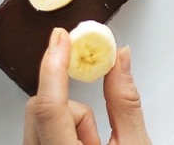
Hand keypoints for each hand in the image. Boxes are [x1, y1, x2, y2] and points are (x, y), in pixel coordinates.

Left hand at [24, 27, 151, 144]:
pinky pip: (40, 126)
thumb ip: (124, 102)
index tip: (61, 38)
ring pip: (39, 116)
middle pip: (41, 107)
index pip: (49, 107)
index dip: (54, 67)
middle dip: (73, 110)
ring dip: (69, 122)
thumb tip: (119, 59)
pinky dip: (61, 128)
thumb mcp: (134, 143)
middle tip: (97, 136)